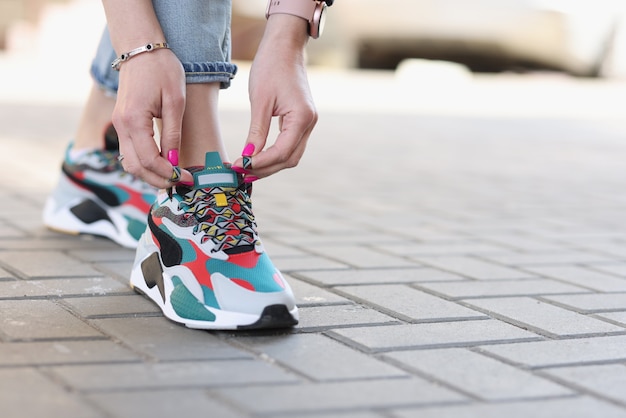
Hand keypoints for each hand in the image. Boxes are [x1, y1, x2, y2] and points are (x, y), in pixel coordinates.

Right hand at [112, 49, 191, 187]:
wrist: (141, 48)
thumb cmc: (162, 69)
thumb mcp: (176, 101)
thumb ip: (173, 134)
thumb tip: (174, 161)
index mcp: (134, 120)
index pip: (149, 160)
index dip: (169, 174)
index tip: (187, 178)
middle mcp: (121, 125)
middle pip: (136, 167)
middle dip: (158, 180)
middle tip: (181, 182)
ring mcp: (118, 125)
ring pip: (130, 162)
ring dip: (150, 174)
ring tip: (173, 175)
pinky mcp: (122, 123)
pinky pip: (130, 152)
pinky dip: (144, 163)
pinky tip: (163, 164)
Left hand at [232, 15, 317, 179]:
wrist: (285, 46)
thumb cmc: (271, 66)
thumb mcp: (260, 100)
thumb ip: (256, 132)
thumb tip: (247, 158)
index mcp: (302, 117)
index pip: (281, 152)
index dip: (260, 163)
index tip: (239, 167)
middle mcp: (309, 123)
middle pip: (289, 159)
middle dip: (265, 169)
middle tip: (241, 173)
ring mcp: (308, 122)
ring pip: (291, 155)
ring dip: (270, 164)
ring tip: (246, 168)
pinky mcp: (302, 120)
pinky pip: (290, 145)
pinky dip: (274, 154)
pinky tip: (257, 157)